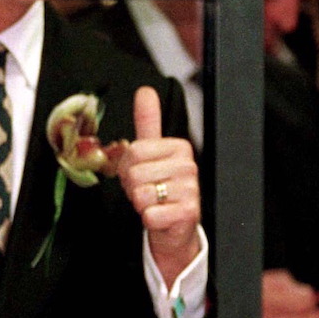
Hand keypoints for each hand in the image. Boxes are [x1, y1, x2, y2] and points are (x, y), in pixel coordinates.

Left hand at [116, 87, 201, 281]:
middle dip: (132, 187)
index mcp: (179, 147)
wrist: (174, 226)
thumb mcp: (152, 154)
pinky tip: (161, 217)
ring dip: (140, 204)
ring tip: (154, 203)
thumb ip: (148, 123)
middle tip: (147, 192)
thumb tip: (145, 91)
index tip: (141, 175)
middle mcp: (188, 165)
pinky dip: (148, 219)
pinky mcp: (188, 213)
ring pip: (140, 193)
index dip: (127, 168)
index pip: (133, 151)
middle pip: (134, 173)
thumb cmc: (160, 189)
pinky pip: (149, 214)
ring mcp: (190, 189)